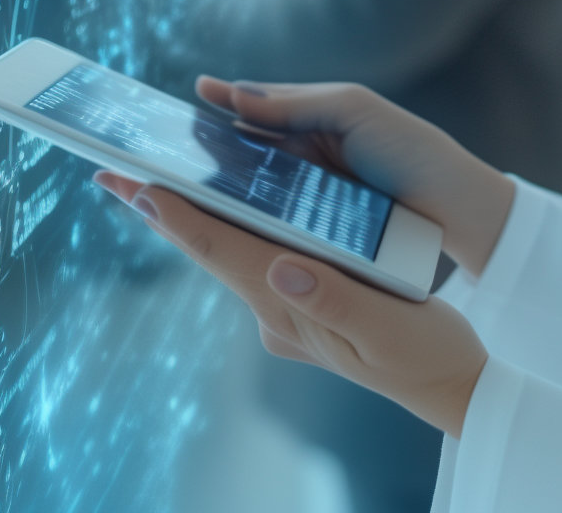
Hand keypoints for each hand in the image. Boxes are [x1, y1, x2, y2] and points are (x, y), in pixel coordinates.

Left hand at [97, 177, 488, 433]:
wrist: (449, 386)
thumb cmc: (425, 354)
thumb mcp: (387, 326)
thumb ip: (333, 298)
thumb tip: (279, 268)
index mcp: (292, 310)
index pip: (225, 253)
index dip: (180, 219)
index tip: (138, 188)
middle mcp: (278, 313)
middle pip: (210, 250)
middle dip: (161, 213)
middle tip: (111, 175)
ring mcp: (287, 312)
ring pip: (228, 252)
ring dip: (189, 217)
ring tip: (150, 180)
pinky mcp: (302, 305)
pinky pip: (255, 257)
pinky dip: (230, 228)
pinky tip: (224, 209)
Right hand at [188, 77, 515, 274]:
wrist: (457, 209)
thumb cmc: (411, 149)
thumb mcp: (355, 111)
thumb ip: (295, 104)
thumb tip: (234, 95)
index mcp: (316, 117)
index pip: (256, 108)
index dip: (219, 106)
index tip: (182, 104)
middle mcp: (308, 154)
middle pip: (246, 151)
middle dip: (208, 152)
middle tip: (160, 153)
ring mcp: (311, 194)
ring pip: (254, 189)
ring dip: (221, 188)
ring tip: (177, 187)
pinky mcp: (317, 230)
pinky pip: (273, 221)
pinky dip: (248, 220)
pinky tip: (221, 223)